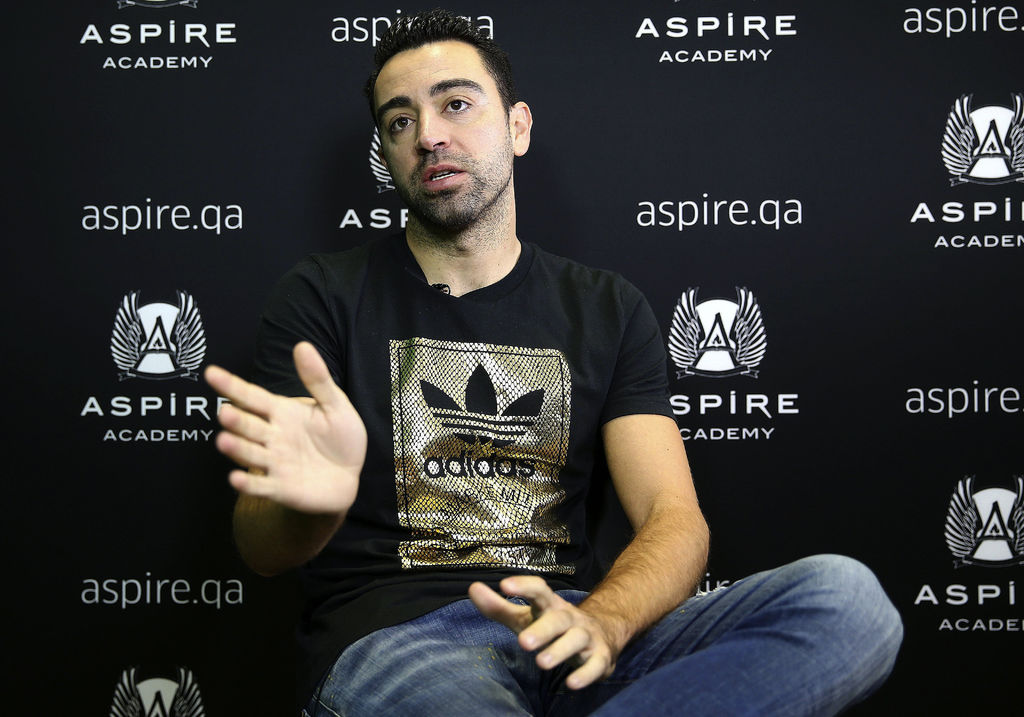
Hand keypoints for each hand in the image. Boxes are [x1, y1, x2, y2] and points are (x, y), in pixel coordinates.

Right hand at [204, 341, 366, 514]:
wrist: (350, 475)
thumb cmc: (340, 437)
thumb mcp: (335, 405)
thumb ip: (317, 379)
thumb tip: (302, 345)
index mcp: (282, 413)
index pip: (253, 397)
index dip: (232, 385)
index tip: (211, 373)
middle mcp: (272, 436)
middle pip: (249, 426)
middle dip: (236, 421)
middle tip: (225, 413)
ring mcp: (274, 463)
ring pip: (250, 454)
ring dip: (237, 449)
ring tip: (223, 441)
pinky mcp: (281, 488)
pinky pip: (261, 486)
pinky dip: (248, 484)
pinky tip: (236, 479)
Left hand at [468, 577, 619, 689]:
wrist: (603, 632)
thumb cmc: (554, 625)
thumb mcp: (526, 616)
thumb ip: (499, 607)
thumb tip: (473, 589)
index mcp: (550, 605)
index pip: (539, 590)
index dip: (524, 586)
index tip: (505, 585)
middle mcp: (570, 618)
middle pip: (559, 619)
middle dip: (543, 629)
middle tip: (523, 642)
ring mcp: (587, 636)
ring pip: (576, 639)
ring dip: (560, 650)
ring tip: (542, 663)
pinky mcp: (600, 657)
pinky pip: (595, 664)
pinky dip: (586, 674)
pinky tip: (572, 684)